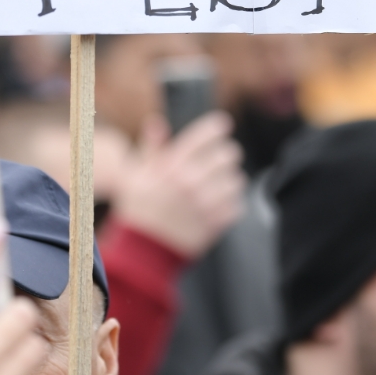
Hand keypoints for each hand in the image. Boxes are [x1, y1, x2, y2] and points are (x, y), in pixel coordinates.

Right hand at [112, 111, 245, 258]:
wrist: (143, 252)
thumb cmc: (139, 209)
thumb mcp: (138, 175)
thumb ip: (151, 148)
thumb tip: (157, 122)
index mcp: (171, 167)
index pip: (204, 136)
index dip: (218, 126)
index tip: (223, 125)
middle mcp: (190, 182)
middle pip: (229, 154)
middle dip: (227, 154)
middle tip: (222, 158)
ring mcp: (204, 203)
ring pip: (237, 180)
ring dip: (230, 180)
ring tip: (219, 185)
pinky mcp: (214, 223)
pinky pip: (237, 205)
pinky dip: (231, 204)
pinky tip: (218, 205)